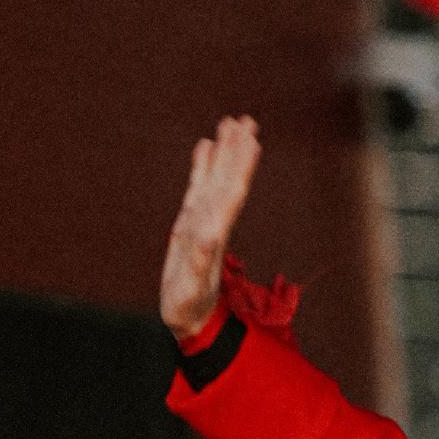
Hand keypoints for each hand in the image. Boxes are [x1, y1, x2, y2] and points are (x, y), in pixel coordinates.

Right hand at [161, 115, 260, 337]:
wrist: (188, 318)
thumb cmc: (189, 307)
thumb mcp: (191, 287)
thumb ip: (198, 262)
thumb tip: (209, 235)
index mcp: (214, 232)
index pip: (232, 193)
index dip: (241, 167)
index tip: (250, 141)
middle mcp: (212, 222)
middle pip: (228, 180)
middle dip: (237, 151)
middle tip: (246, 120)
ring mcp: (201, 220)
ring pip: (215, 179)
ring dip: (224, 152)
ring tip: (230, 123)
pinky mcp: (190, 223)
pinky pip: (198, 187)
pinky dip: (203, 166)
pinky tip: (206, 145)